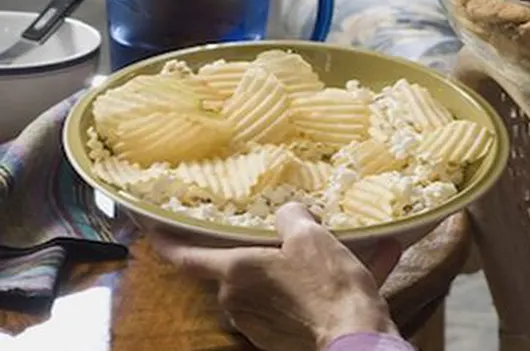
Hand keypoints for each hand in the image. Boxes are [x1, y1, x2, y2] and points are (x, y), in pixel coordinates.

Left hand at [151, 203, 402, 350]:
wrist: (353, 338)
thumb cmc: (327, 285)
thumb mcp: (312, 237)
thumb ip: (292, 217)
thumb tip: (288, 215)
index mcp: (236, 271)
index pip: (187, 256)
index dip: (167, 241)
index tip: (151, 230)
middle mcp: (235, 300)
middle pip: (234, 269)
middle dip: (255, 254)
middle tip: (283, 239)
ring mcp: (253, 323)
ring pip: (262, 288)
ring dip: (284, 274)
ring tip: (323, 260)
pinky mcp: (274, 340)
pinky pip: (284, 306)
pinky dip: (303, 293)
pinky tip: (336, 283)